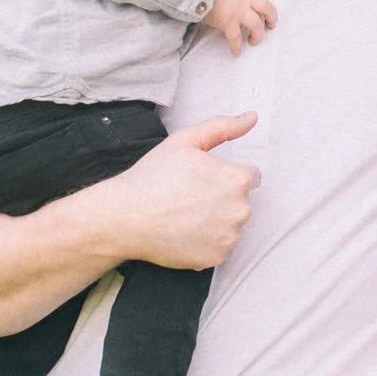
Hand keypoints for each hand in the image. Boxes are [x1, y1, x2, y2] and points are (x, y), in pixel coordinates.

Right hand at [82, 112, 259, 269]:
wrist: (125, 218)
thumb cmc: (153, 176)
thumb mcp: (186, 140)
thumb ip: (223, 127)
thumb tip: (252, 117)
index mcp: (238, 180)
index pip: (250, 176)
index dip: (225, 175)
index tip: (203, 179)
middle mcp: (240, 210)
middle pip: (240, 202)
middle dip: (222, 198)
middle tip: (188, 196)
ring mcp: (228, 237)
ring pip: (229, 225)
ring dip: (215, 221)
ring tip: (183, 215)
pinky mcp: (215, 257)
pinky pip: (217, 247)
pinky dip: (204, 242)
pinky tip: (182, 232)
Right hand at [201, 0, 276, 55]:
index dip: (263, 1)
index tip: (263, 8)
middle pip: (267, 8)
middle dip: (272, 17)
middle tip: (271, 25)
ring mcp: (238, 11)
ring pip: (256, 25)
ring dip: (258, 35)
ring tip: (254, 41)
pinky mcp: (228, 22)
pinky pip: (235, 37)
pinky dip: (236, 46)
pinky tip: (236, 52)